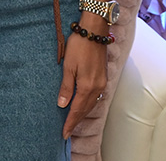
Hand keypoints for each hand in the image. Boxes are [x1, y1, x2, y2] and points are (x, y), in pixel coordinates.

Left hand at [57, 21, 108, 138]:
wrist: (94, 32)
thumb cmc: (79, 46)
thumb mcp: (68, 66)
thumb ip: (66, 87)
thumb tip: (62, 104)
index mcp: (87, 86)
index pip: (77, 110)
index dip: (70, 123)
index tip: (64, 134)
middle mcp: (97, 88)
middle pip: (85, 110)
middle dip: (75, 121)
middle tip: (66, 132)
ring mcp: (102, 83)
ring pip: (91, 104)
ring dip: (82, 114)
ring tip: (72, 122)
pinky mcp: (103, 78)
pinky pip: (95, 97)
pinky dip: (87, 105)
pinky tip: (82, 106)